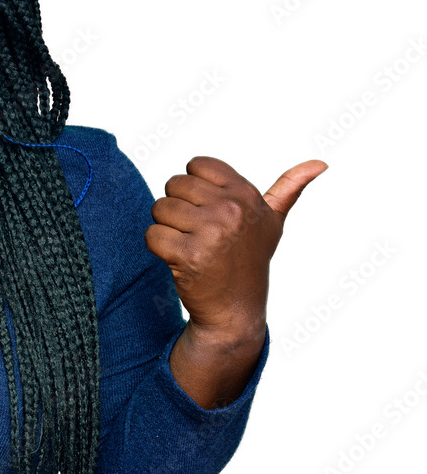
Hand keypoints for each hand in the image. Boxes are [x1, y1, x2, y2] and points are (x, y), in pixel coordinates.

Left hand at [146, 156, 328, 341]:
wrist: (235, 309)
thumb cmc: (249, 260)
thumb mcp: (272, 223)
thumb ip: (289, 189)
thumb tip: (321, 163)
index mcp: (246, 195)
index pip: (196, 165)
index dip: (193, 187)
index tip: (207, 210)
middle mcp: (231, 210)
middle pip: (174, 185)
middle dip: (177, 208)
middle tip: (196, 231)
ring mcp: (211, 233)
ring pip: (159, 209)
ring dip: (167, 228)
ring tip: (189, 244)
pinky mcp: (189, 255)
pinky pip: (152, 235)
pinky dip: (158, 247)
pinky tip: (178, 259)